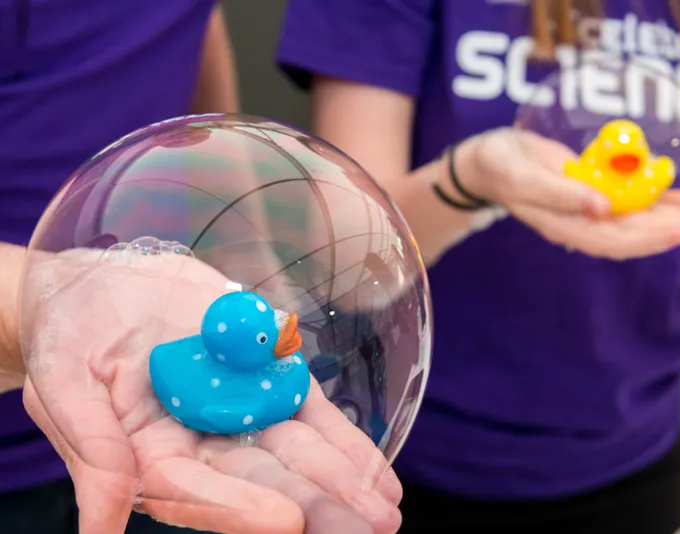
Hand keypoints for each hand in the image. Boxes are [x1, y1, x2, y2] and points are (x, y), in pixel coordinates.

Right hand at [21, 249, 400, 533]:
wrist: (98, 290)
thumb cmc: (69, 338)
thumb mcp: (62, 385)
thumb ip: (91, 450)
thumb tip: (96, 529)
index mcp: (151, 456)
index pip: (198, 491)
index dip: (240, 506)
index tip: (288, 520)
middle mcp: (202, 444)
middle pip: (263, 480)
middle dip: (317, 505)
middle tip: (367, 527)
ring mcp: (238, 412)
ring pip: (297, 452)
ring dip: (343, 480)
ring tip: (386, 508)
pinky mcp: (265, 379)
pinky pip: (310, 413)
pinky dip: (344, 441)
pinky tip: (377, 472)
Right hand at [455, 128, 679, 258]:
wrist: (490, 162)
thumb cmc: (501, 166)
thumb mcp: (522, 176)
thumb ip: (559, 193)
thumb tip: (602, 208)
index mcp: (565, 225)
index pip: (615, 239)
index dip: (654, 236)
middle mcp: (583, 225)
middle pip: (636, 236)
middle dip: (679, 232)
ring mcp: (590, 213)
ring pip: (639, 223)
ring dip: (677, 221)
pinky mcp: (595, 195)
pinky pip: (632, 205)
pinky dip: (660, 203)